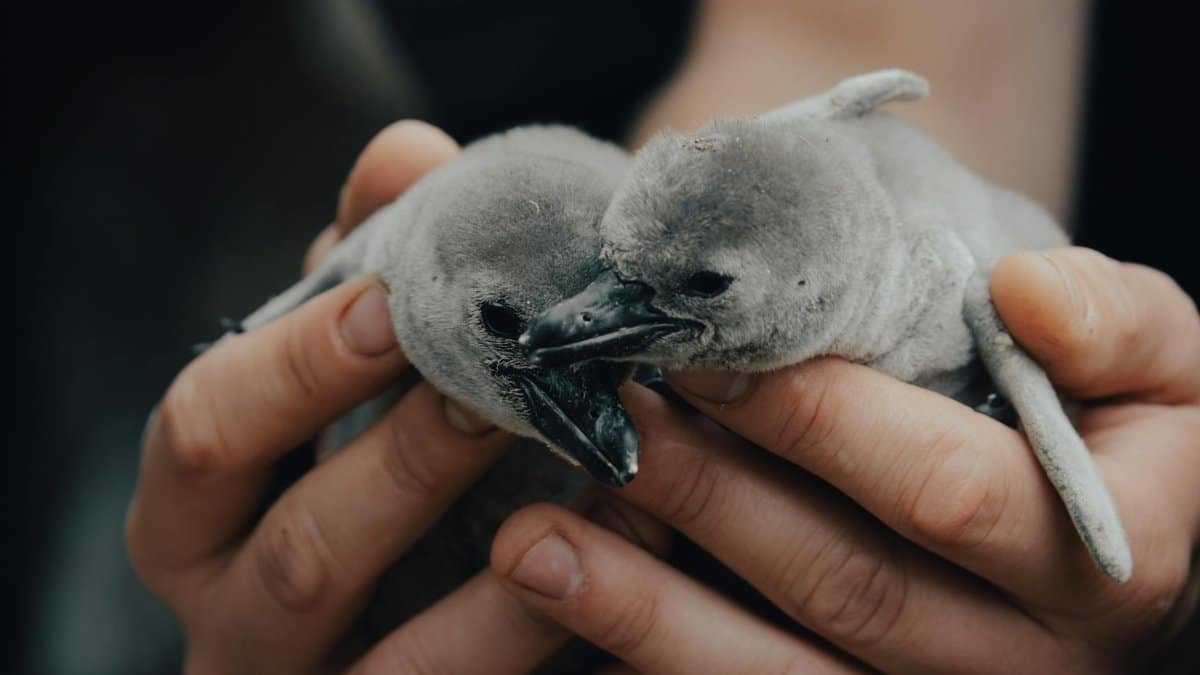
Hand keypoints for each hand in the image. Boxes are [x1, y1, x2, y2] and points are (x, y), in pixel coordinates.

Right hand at [126, 120, 666, 673]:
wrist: (422, 577)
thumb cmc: (369, 440)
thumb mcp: (352, 356)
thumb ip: (365, 262)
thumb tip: (407, 154)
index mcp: (195, 509)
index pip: (204, 431)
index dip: (294, 367)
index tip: (392, 305)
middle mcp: (235, 615)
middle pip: (302, 550)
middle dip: (410, 462)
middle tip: (506, 388)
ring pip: (401, 660)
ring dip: (508, 556)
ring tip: (595, 460)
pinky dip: (556, 618)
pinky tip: (637, 534)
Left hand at [491, 248, 1199, 672]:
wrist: (1122, 532)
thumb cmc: (1130, 430)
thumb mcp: (1164, 363)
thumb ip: (1116, 324)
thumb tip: (1027, 291)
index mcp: (1106, 559)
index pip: (948, 494)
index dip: (820, 421)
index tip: (708, 354)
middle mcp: (1026, 662)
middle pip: (845, 587)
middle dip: (710, 498)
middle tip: (604, 419)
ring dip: (648, 612)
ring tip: (534, 544)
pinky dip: (664, 654)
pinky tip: (578, 602)